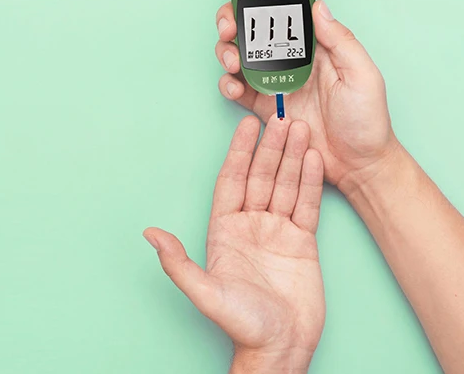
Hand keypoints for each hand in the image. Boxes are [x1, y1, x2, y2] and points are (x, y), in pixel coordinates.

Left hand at [144, 115, 324, 372]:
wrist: (281, 345)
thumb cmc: (242, 324)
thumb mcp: (205, 293)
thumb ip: (178, 262)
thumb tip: (149, 234)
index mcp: (224, 231)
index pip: (231, 181)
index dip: (239, 153)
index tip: (247, 126)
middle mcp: (251, 225)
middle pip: (261, 177)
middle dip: (271, 147)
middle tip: (283, 117)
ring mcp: (278, 231)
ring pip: (286, 185)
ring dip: (293, 157)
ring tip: (302, 130)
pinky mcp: (303, 240)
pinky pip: (307, 204)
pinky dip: (310, 181)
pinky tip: (314, 159)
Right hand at [215, 0, 399, 191]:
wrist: (359, 165)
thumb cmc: (368, 121)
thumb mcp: (363, 75)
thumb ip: (340, 41)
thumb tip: (316, 5)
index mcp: (317, 45)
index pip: (287, 7)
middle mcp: (293, 59)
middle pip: (253, 27)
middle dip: (232, 18)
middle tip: (228, 26)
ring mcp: (276, 83)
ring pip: (239, 54)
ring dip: (226, 49)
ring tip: (231, 58)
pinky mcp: (265, 108)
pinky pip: (238, 89)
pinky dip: (228, 84)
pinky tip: (233, 86)